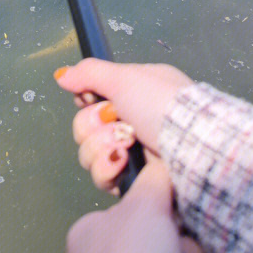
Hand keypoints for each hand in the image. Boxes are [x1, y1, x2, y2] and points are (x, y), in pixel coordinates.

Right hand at [55, 60, 196, 252]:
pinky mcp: (132, 180)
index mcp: (132, 95)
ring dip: (102, 146)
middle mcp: (131, 123)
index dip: (86, 101)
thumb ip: (90, 73)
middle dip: (94, 125)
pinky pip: (101, 177)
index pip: (90, 100)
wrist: (190, 145)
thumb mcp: (125, 77)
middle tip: (116, 121)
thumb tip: (61, 74)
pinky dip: (108, 169)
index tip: (91, 99)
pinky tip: (123, 163)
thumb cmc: (161, 103)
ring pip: (89, 153)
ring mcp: (132, 153)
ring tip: (126, 145)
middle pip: (84, 127)